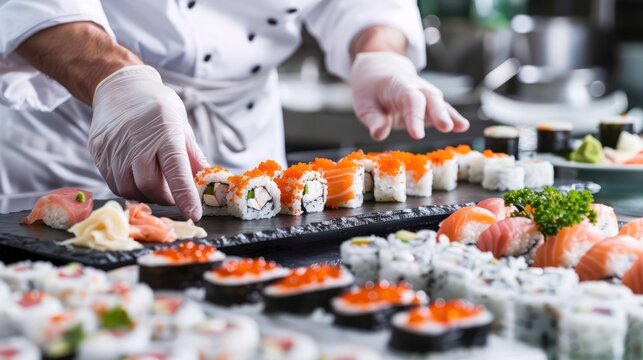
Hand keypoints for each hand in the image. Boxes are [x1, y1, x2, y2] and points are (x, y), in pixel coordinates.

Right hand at [90, 65, 207, 220]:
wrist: (120, 87)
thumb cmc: (158, 107)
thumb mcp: (182, 125)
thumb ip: (193, 156)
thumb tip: (207, 184)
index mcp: (164, 132)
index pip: (176, 170)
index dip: (185, 195)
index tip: (194, 214)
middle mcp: (137, 140)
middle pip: (150, 185)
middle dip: (164, 197)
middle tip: (171, 193)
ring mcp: (114, 147)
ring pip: (129, 189)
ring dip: (145, 194)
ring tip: (154, 183)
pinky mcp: (98, 152)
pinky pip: (114, 183)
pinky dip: (129, 188)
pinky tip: (136, 177)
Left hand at [350, 52, 468, 140]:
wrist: (380, 69)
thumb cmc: (371, 88)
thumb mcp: (364, 104)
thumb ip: (373, 119)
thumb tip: (380, 134)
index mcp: (398, 85)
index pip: (409, 99)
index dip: (414, 116)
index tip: (417, 134)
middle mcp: (416, 87)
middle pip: (430, 98)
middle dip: (439, 113)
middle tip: (445, 128)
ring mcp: (425, 94)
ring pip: (440, 102)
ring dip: (450, 115)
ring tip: (461, 127)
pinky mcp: (429, 103)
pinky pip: (443, 109)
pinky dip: (452, 117)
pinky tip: (462, 126)